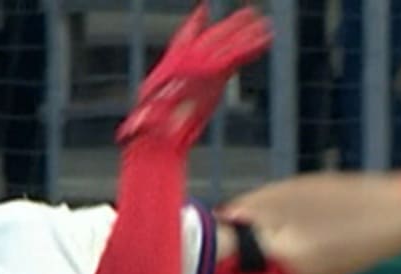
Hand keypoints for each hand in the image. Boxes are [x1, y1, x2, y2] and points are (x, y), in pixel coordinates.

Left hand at [117, 3, 273, 152]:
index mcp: (176, 67)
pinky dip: (250, 50)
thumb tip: (136, 128)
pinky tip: (264, 42)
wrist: (161, 134)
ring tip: (263, 22)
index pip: (187, 42)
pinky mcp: (216, 78)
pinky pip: (236, 60)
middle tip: (249, 13)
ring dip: (245, 34)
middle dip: (233, 26)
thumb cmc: (151, 125)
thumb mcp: (145, 120)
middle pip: (215, 39)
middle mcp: (193, 63)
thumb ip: (144, 120)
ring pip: (229, 47)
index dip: (195, 25)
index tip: (203, 10)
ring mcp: (206, 69)